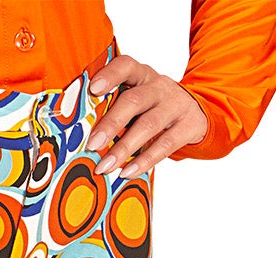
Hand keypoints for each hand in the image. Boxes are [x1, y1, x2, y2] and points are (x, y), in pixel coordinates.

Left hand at [85, 55, 208, 177]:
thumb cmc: (153, 108)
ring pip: (149, 124)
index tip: (93, 89)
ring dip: (124, 147)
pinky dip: (144, 160)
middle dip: (111, 123)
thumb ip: (115, 108)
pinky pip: (166, 144)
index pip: (126, 66)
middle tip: (92, 145)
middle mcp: (158, 86)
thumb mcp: (137, 100)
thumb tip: (79, 135)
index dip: (110, 75)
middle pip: (134, 100)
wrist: (196, 112)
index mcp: (142, 75)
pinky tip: (127, 173)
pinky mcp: (189, 125)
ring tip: (104, 167)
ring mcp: (176, 105)